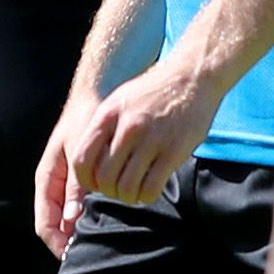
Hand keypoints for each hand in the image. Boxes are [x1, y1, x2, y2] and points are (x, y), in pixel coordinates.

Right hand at [32, 97, 92, 254]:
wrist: (96, 96)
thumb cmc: (86, 121)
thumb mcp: (80, 154)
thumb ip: (76, 187)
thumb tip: (71, 220)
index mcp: (46, 179)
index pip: (44, 224)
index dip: (57, 244)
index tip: (74, 256)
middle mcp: (53, 186)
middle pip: (55, 226)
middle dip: (69, 243)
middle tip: (92, 255)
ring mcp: (67, 185)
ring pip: (69, 220)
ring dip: (81, 233)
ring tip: (101, 244)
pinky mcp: (82, 181)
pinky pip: (81, 208)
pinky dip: (90, 219)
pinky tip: (108, 224)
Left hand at [67, 56, 216, 212]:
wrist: (192, 77)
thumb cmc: (153, 92)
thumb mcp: (119, 101)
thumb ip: (103, 129)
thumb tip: (87, 162)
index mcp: (108, 115)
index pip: (81, 159)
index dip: (84, 180)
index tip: (94, 184)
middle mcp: (128, 127)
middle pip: (103, 177)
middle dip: (107, 191)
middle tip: (117, 190)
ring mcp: (152, 139)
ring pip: (127, 187)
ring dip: (127, 197)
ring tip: (133, 192)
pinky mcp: (174, 151)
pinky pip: (151, 187)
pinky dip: (146, 197)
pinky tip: (148, 191)